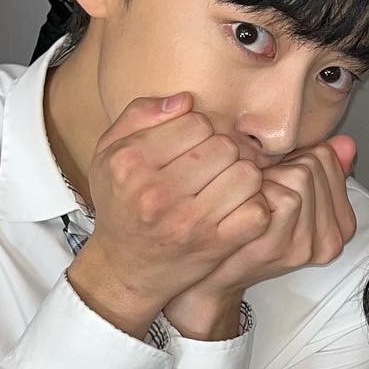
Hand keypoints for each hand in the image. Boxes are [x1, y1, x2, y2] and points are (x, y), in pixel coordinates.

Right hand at [67, 94, 268, 336]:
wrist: (126, 268)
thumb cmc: (122, 204)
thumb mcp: (110, 153)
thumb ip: (140, 116)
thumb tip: (185, 100)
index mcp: (131, 162)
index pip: (196, 123)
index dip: (201, 130)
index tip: (193, 146)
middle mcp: (157, 191)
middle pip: (225, 146)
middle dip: (224, 152)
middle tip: (213, 168)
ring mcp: (189, 221)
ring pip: (248, 175)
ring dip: (244, 178)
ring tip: (227, 185)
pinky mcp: (215, 245)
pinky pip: (258, 211)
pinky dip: (256, 207)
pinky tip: (239, 208)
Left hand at [163, 135, 358, 339]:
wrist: (210, 274)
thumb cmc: (246, 233)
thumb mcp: (291, 198)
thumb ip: (321, 171)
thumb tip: (345, 143)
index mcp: (340, 224)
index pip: (329, 159)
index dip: (293, 157)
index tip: (276, 178)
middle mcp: (330, 239)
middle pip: (314, 165)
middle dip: (280, 167)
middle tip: (259, 191)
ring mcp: (307, 245)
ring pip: (301, 177)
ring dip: (267, 179)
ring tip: (251, 199)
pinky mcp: (282, 247)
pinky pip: (285, 197)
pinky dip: (258, 193)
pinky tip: (244, 207)